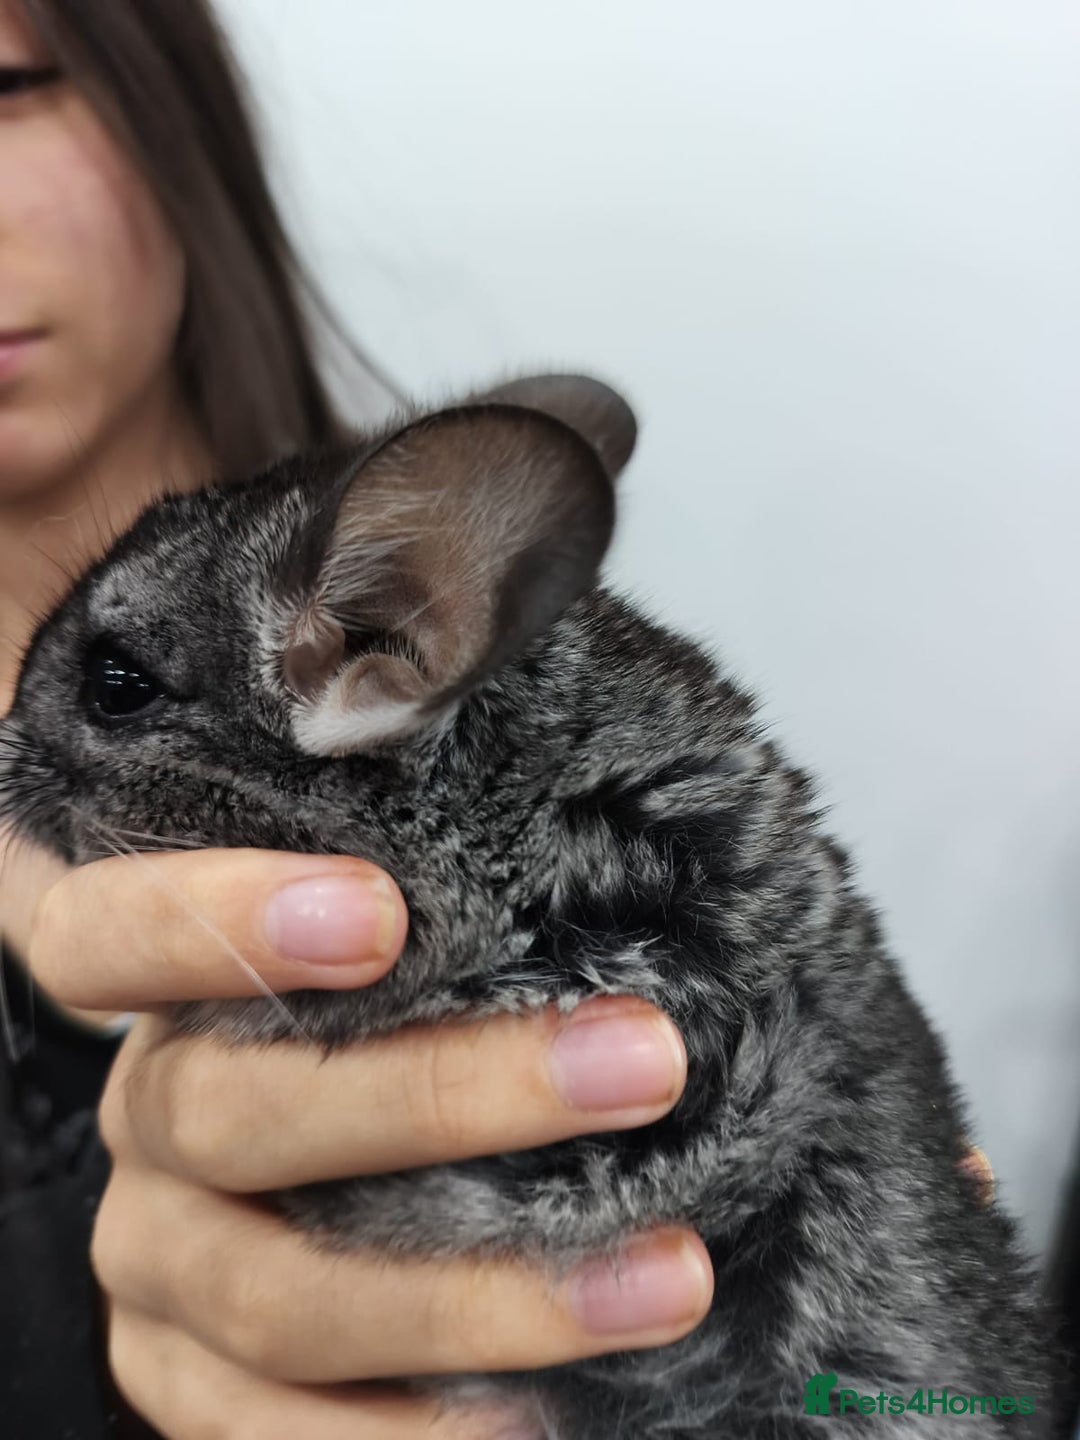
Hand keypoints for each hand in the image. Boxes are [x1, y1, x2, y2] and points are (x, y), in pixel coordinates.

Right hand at [24, 848, 711, 1438]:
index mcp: (158, 991)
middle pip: (234, 1116)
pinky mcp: (188, 1382)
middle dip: (447, 1095)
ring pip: (278, 1294)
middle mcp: (144, 1125)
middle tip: (643, 1061)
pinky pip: (271, 1434)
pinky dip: (407, 1434)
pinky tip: (538, 1417)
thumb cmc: (394, 1007)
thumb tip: (568, 837)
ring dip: (481, 1291)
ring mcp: (158, 1264)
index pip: (113, 934)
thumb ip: (435, 894)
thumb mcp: (392, 933)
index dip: (222, 920)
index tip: (385, 911)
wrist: (322, 1155)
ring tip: (664, 1271)